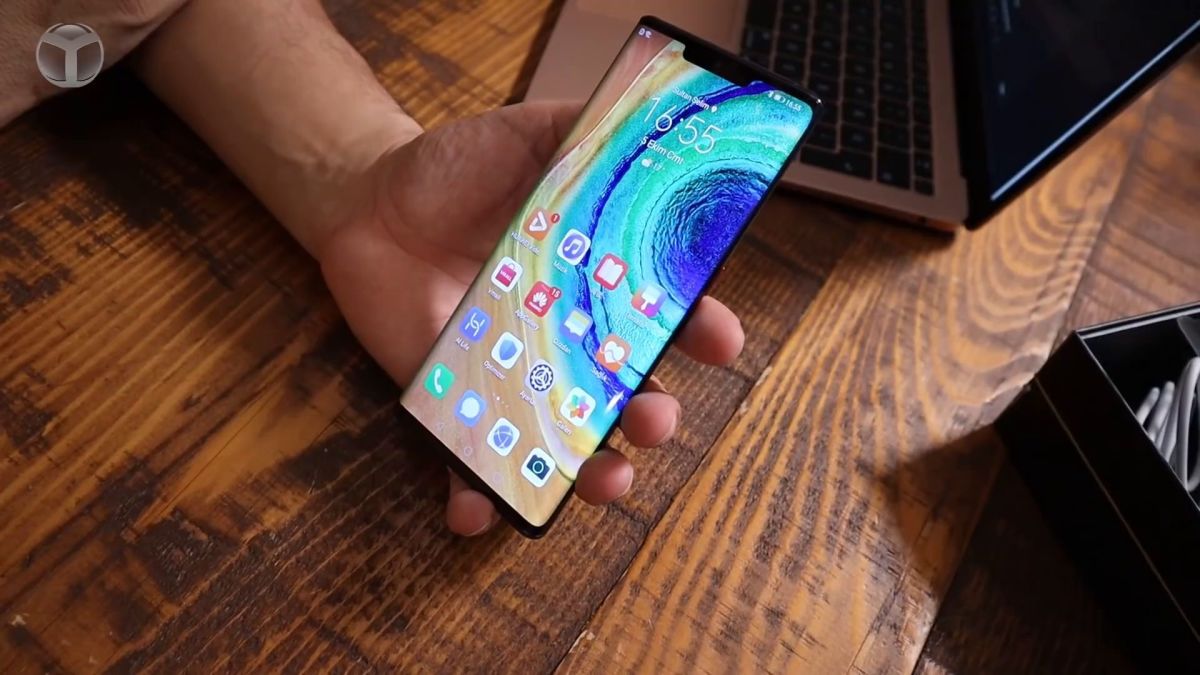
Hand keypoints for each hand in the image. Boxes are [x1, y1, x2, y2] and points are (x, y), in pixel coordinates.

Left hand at [318, 101, 744, 534]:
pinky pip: (469, 461)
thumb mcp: (526, 133)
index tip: (721, 339)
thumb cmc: (454, 169)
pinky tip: (478, 513)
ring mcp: (513, 376)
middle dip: (655, 417)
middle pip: (628, 394)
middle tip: (657, 419)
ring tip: (604, 481)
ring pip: (565, 441)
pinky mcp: (454, 403)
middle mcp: (567, 339)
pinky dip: (475, 497)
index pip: (668, 315)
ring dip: (592, 473)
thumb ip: (582, 131)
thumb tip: (646, 113)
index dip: (703, 330)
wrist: (368, 201)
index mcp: (598, 282)